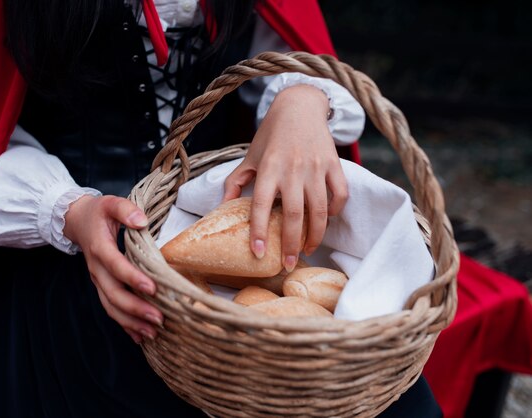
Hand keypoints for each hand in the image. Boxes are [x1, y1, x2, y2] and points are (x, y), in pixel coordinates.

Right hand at [64, 195, 161, 343]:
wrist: (77, 222)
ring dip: (131, 321)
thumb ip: (126, 209)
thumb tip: (142, 221)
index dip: (132, 278)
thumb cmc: (98, 213)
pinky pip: (111, 309)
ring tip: (153, 333)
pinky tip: (140, 336)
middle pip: (113, 294)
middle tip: (159, 318)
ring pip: (111, 306)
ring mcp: (98, 280)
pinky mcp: (102, 287)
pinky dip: (125, 324)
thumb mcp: (111, 203)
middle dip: (136, 308)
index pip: (116, 266)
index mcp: (100, 248)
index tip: (152, 288)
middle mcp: (97, 269)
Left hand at [224, 84, 347, 270]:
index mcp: (268, 168)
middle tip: (287, 264)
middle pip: (293, 214)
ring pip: (319, 210)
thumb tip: (222, 207)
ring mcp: (316, 167)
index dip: (257, 231)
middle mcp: (292, 169)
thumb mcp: (250, 156)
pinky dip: (335, 211)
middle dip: (290, 244)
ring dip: (314, 235)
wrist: (299, 106)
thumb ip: (235, 181)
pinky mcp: (334, 164)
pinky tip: (325, 221)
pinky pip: (340, 194)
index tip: (257, 252)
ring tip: (307, 250)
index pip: (260, 204)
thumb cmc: (271, 135)